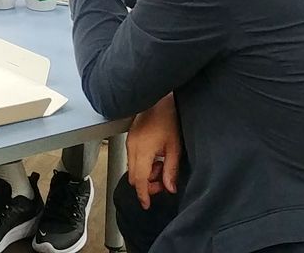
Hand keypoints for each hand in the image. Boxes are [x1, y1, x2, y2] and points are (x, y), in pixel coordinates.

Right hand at [126, 94, 181, 209]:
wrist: (159, 99)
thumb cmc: (168, 117)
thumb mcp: (174, 147)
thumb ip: (171, 169)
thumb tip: (169, 187)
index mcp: (142, 151)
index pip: (139, 180)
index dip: (143, 194)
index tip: (147, 204)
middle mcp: (132, 148)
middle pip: (134, 177)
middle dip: (147, 184)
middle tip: (164, 182)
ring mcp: (129, 142)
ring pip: (134, 168)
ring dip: (146, 173)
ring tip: (162, 165)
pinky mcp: (131, 138)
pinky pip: (134, 158)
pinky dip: (144, 164)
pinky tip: (156, 157)